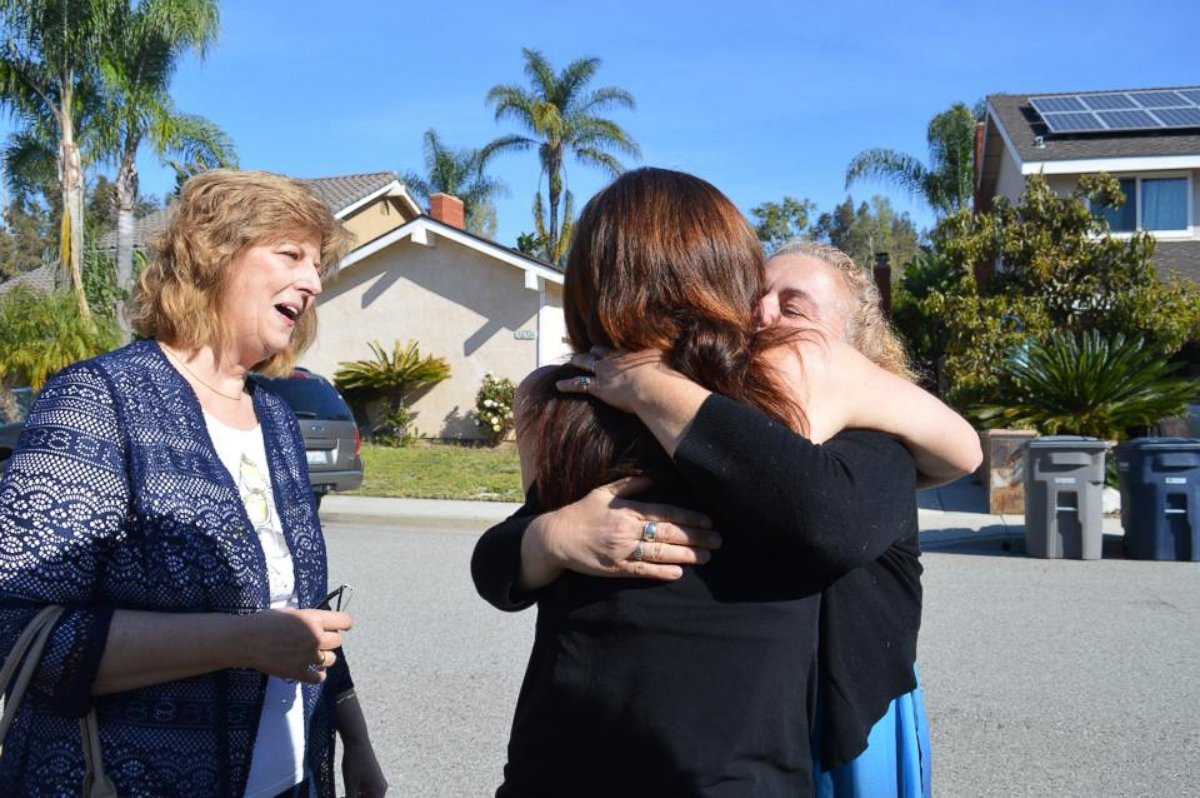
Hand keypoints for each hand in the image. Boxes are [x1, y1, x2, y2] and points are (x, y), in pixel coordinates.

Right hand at [246, 608, 351, 683]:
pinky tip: (312, 670)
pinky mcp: (298, 672)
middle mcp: (315, 638)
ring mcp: (308, 656)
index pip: (345, 621)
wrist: (247, 639)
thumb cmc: (265, 622)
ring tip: (313, 654)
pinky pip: (319, 678)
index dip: (344, 623)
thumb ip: (310, 619)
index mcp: (314, 619)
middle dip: (330, 640)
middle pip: (338, 641)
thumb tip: (320, 624)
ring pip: (331, 660)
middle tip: (318, 639)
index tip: (342, 626)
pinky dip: (317, 675)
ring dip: (325, 657)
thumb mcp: (292, 612)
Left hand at [338, 691, 387, 796]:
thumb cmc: (354, 762)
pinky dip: (356, 794)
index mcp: (380, 792)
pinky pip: (365, 792)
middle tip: (342, 796)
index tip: (344, 796)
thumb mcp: (350, 785)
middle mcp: (382, 788)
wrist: (357, 740)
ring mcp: (377, 782)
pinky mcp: (372, 777)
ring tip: (343, 795)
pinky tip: (346, 791)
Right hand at [519, 475, 720, 589]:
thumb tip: (653, 477)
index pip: (665, 513)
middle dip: (696, 537)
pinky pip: (642, 570)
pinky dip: (661, 572)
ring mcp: (621, 550)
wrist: (556, 537)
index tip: (709, 521)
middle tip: (718, 541)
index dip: (689, 518)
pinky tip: (679, 572)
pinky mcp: (615, 568)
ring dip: (685, 555)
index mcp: (628, 510)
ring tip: (707, 557)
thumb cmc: (581, 512)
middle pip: (668, 534)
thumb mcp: (603, 492)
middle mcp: (627, 530)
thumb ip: (629, 485)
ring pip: (659, 553)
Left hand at [556, 347, 681, 413]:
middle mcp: (615, 358)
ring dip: (578, 362)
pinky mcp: (599, 387)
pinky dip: (567, 384)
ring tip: (572, 361)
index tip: (608, 347)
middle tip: (588, 351)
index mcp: (631, 350)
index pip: (617, 345)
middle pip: (599, 350)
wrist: (654, 387)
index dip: (611, 346)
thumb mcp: (670, 359)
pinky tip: (558, 385)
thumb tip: (690, 343)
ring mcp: (605, 371)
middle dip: (593, 351)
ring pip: (586, 363)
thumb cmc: (665, 376)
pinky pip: (579, 384)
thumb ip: (671, 354)